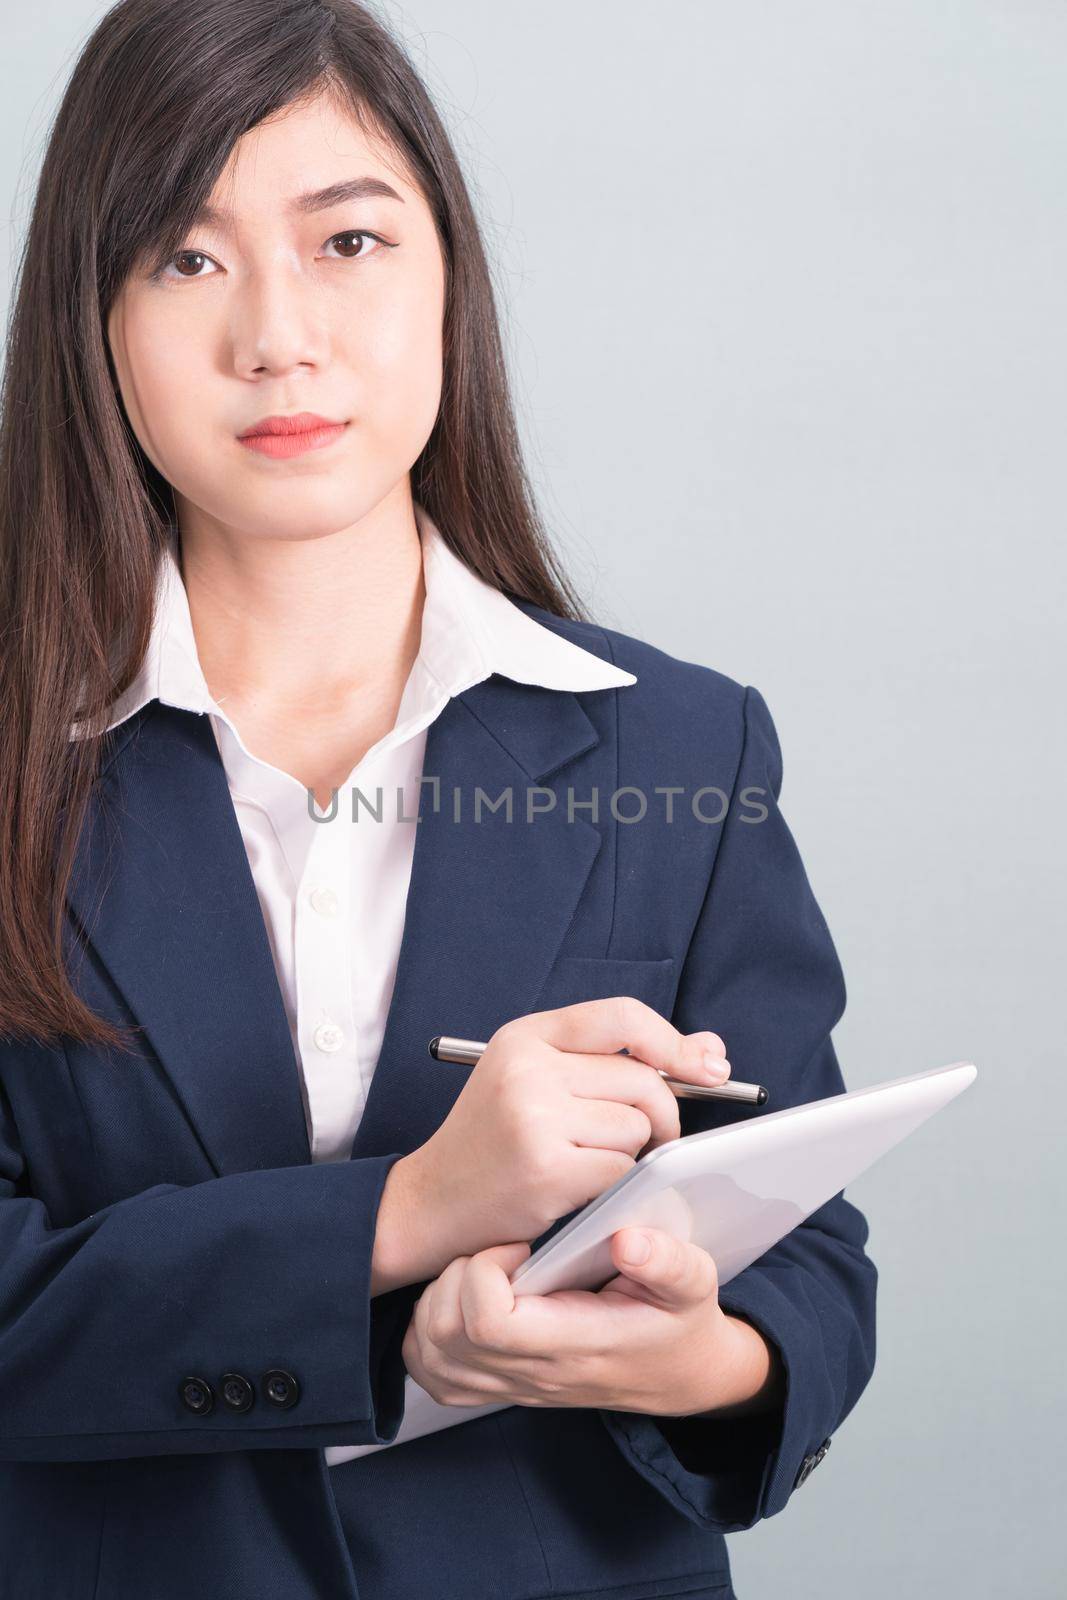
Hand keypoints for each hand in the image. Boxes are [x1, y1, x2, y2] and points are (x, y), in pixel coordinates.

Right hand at [395, 997, 731, 1283]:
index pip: (622, 1018)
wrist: (431, 1200)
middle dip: (659, 1115)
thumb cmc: (496, 1139)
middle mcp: (527, 1068)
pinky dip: (617, 1184)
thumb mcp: (540, 1079)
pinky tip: (581, 1189)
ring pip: (638, 1128)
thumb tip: (712, 1051)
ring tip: (586, 1163)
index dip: (674, 1041)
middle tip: (646, 1140)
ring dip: (631, 1155)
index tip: (710, 1066)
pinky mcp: (546, 1169)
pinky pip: (623, 1170)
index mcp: (524, 1035)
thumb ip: (617, 1061)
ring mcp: (534, 1118)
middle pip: (644, 1080)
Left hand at [401, 1225, 779, 1417]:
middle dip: (455, 1275)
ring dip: (437, 1298)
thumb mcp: (695, 1284)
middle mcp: (534, 1374)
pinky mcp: (497, 1388)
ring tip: (478, 1269)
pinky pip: (431, 1371)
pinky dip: (427, 1330)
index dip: (485, 1272)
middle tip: (493, 1248)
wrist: (677, 1374)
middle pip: (446, 1334)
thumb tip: (627, 1239)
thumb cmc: (679, 1321)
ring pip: (429, 1353)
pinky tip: (462, 1299)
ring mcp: (511, 1386)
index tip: (518, 1242)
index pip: (491, 1324)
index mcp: (576, 1345)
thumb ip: (669, 1262)